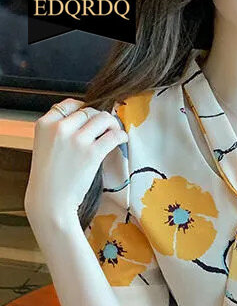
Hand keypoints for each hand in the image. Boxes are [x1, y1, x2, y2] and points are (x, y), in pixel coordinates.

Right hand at [25, 98, 126, 226]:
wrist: (49, 201)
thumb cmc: (49, 179)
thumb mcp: (44, 147)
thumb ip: (58, 133)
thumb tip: (84, 123)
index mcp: (44, 124)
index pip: (68, 104)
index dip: (83, 108)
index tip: (91, 117)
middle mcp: (60, 128)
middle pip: (88, 111)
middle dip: (100, 118)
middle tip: (107, 128)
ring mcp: (77, 139)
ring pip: (103, 118)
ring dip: (113, 124)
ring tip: (115, 132)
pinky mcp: (92, 153)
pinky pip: (113, 135)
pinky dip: (121, 135)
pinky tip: (122, 139)